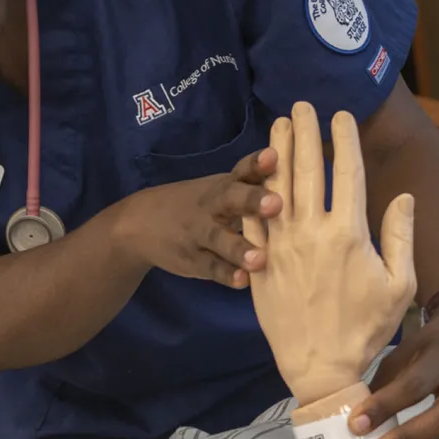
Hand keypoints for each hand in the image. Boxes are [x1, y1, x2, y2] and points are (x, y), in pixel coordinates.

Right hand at [111, 149, 282, 288]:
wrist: (139, 225)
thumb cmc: (198, 204)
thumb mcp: (219, 189)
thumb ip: (254, 185)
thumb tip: (299, 172)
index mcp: (223, 185)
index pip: (242, 170)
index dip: (257, 163)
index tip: (274, 156)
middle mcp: (212, 206)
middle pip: (231, 199)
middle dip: (253, 200)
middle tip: (277, 204)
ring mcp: (199, 233)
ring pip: (220, 239)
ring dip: (240, 248)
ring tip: (260, 258)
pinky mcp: (193, 260)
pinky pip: (211, 267)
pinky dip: (227, 274)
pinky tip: (243, 281)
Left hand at [245, 102, 416, 405]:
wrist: (319, 364)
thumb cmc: (365, 328)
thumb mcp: (398, 286)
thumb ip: (400, 237)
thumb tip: (404, 196)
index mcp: (349, 234)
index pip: (347, 173)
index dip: (344, 139)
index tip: (341, 115)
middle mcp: (312, 231)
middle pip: (308, 168)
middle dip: (306, 132)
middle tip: (302, 104)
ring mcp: (282, 242)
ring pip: (277, 184)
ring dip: (278, 150)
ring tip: (278, 123)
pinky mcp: (260, 256)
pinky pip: (253, 214)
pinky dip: (253, 187)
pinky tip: (254, 167)